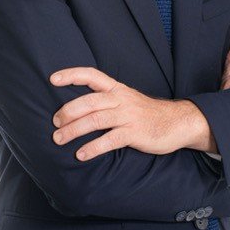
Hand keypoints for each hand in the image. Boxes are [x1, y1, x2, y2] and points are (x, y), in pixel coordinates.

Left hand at [50, 67, 202, 160]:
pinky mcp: (134, 133)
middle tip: (54, 123)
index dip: (72, 75)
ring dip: (74, 130)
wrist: (176, 122)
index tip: (52, 79)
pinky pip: (109, 140)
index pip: (91, 75)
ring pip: (95, 119)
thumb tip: (76, 107)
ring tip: (59, 139)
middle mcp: (121, 98)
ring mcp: (128, 115)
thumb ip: (105, 100)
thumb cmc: (145, 113)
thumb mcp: (126, 99)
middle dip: (68, 111)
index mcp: (116, 88)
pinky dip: (93, 148)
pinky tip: (81, 155)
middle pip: (89, 100)